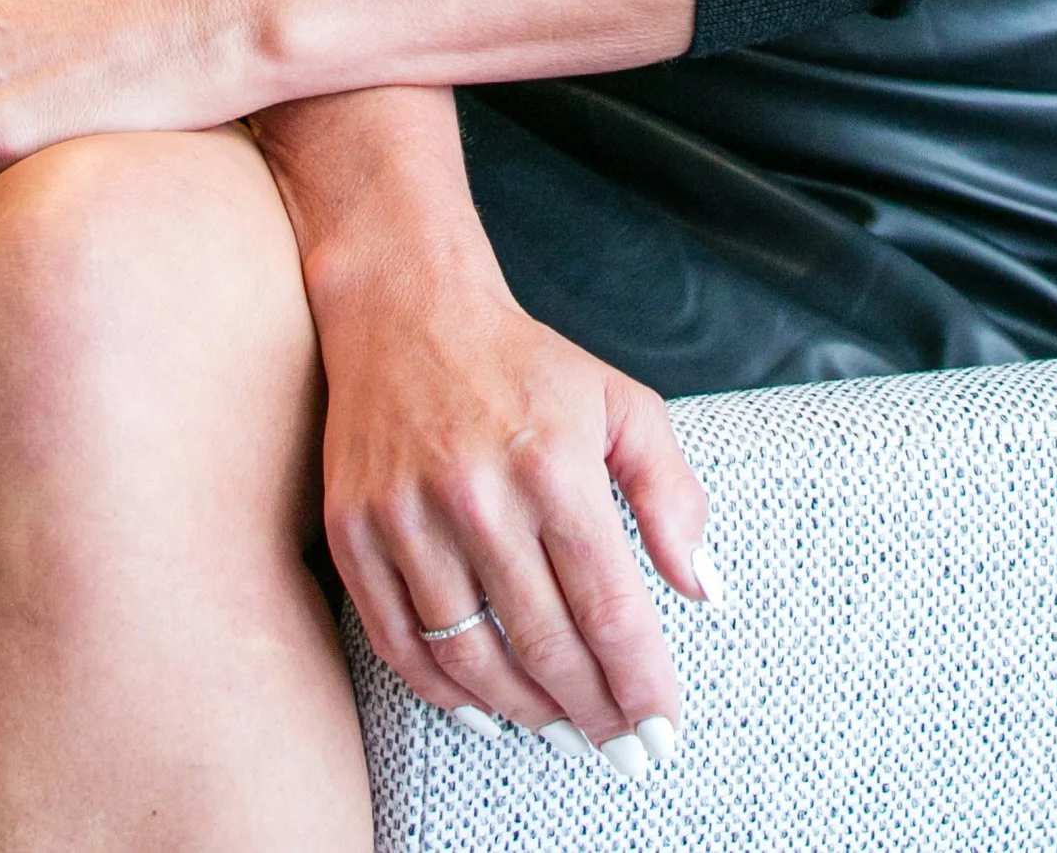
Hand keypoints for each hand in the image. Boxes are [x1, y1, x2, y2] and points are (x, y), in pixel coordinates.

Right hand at [307, 220, 713, 771]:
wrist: (405, 308)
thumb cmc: (524, 364)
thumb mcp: (621, 403)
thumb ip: (672, 494)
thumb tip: (703, 590)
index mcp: (553, 462)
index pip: (609, 606)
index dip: (639, 683)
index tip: (661, 731)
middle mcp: (477, 493)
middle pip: (545, 644)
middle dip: (592, 713)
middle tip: (621, 747)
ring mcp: (406, 515)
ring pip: (471, 658)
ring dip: (525, 711)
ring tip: (562, 727)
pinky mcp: (353, 529)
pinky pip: (400, 644)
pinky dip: (444, 693)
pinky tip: (485, 709)